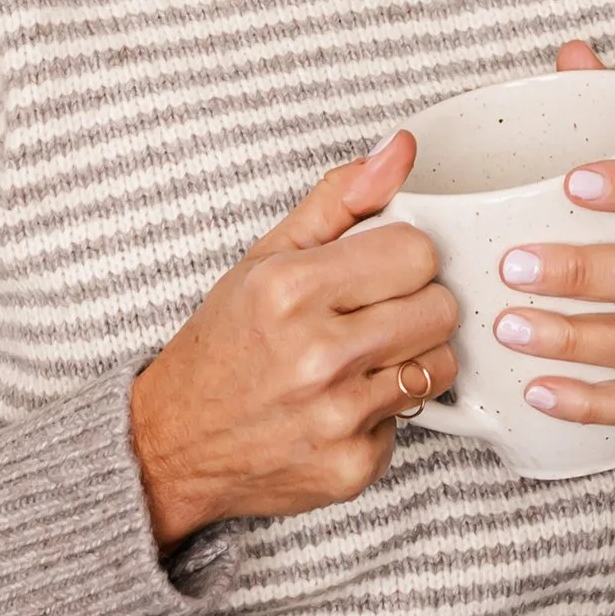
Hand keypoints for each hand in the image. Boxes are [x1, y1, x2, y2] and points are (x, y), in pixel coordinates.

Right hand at [128, 133, 461, 545]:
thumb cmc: (223, 344)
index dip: (402, 258)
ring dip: (411, 358)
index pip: (419, 251)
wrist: (174, 444)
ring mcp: (337, 416)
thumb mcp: (264, 258)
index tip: (375, 271)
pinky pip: (414, 421)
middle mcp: (317, 355)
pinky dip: (385, 412)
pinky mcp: (353, 467)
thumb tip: (401, 149)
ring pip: (440, 365)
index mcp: (291, 289)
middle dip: (414, 305)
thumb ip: (338, 199)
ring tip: (361, 359)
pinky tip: (342, 405)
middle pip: (441, 308)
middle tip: (371, 316)